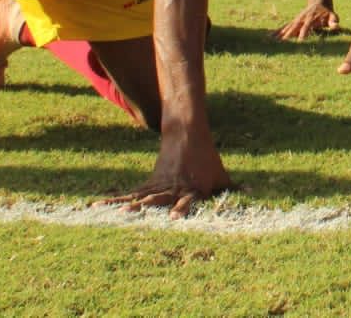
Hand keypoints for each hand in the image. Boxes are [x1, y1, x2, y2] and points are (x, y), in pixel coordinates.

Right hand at [101, 140, 232, 218]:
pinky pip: (131, 192)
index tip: (173, 218)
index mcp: (192, 188)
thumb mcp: (222, 174)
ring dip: (128, 204)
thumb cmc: (208, 159)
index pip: (186, 200)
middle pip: (160, 198)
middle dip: (149, 207)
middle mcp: (174, 187)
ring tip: (116, 212)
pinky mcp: (150, 182)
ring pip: (142, 196)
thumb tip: (253, 193)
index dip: (180, 208)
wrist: (187, 133)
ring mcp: (160, 184)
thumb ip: (234, 187)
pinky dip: (114, 199)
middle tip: (135, 214)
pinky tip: (98, 205)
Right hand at [272, 2, 338, 40]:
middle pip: (293, 28)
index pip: (306, 27)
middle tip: (280, 43)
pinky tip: (269, 36)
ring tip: (270, 40)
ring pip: (287, 27)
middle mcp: (301, 19)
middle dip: (287, 35)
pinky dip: (277, 31)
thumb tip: (335, 25)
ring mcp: (296, 20)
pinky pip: (284, 27)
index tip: (300, 42)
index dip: (303, 33)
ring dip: (279, 34)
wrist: (319, 2)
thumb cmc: (327, 13)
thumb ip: (333, 21)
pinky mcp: (293, 22)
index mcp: (311, 18)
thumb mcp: (333, 16)